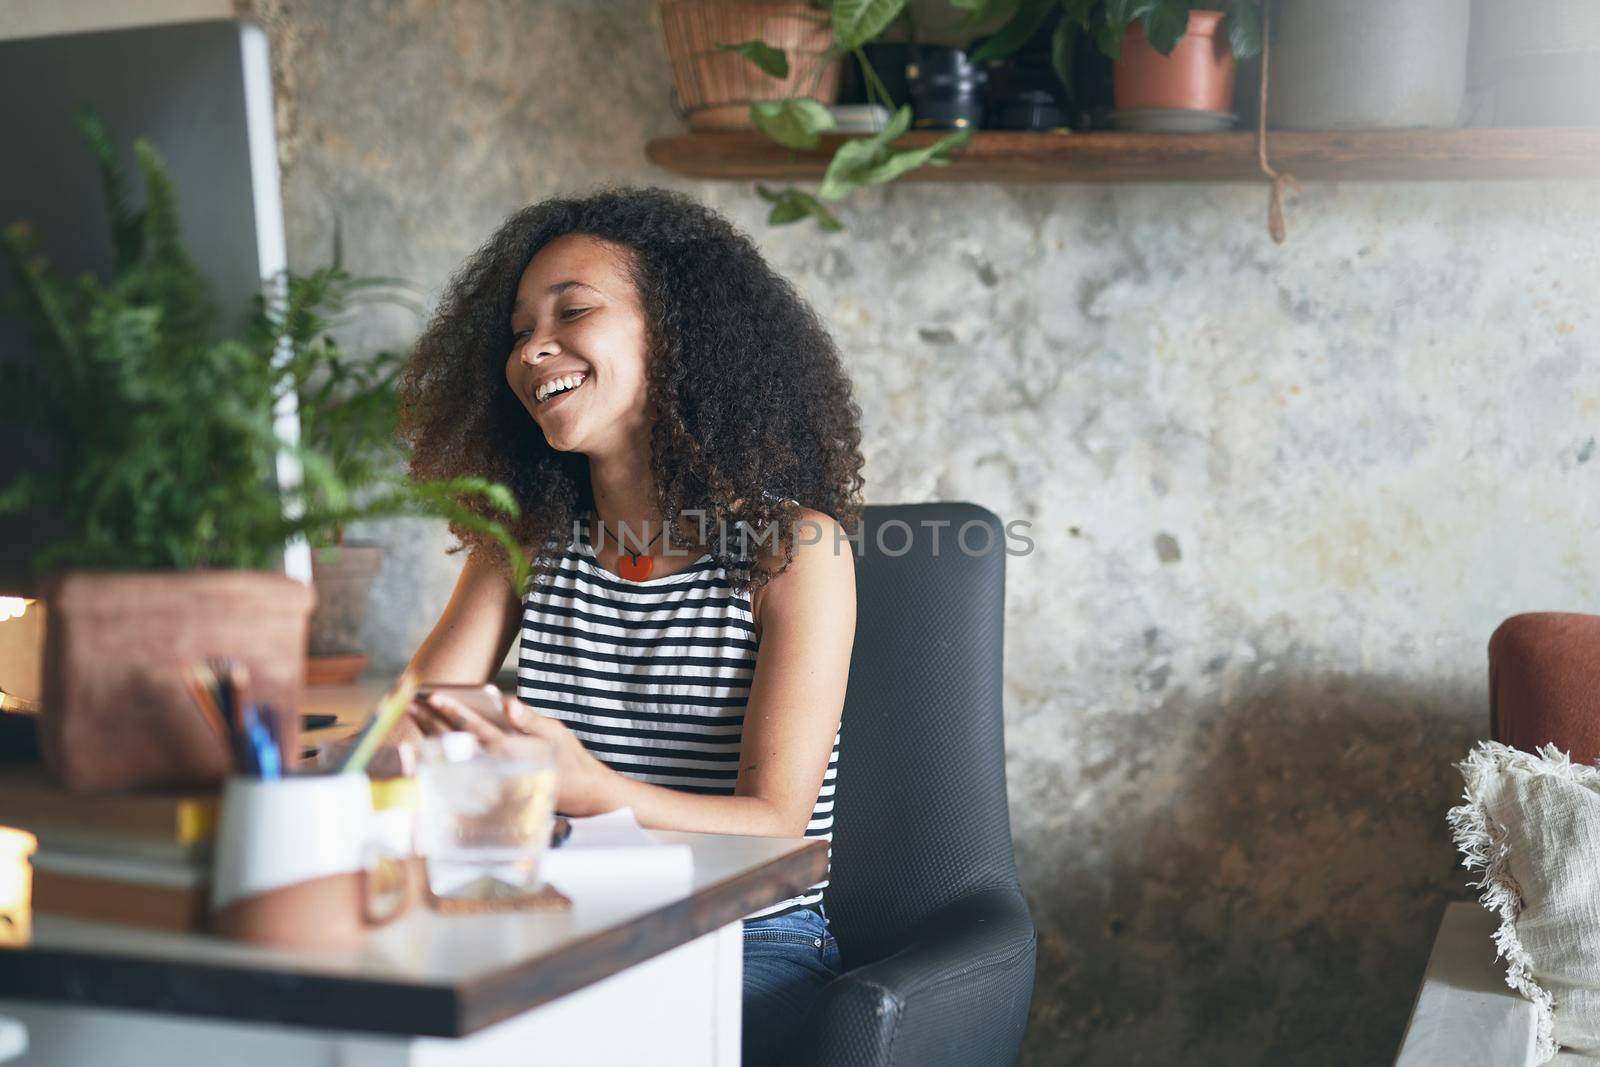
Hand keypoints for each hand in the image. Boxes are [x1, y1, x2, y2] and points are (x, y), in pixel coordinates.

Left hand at [412, 692, 620, 817]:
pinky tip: (428, 737)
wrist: (576, 791)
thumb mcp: (553, 731)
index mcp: (507, 750)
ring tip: (415, 714)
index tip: (431, 695)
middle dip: (430, 719)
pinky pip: (457, 766)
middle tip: (410, 700)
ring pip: (451, 754)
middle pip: (452, 740)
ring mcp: (486, 778)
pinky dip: (440, 751)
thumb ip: (527, 718)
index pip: (471, 726)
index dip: (450, 709)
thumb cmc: (565, 756)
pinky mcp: (486, 786)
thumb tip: (506, 703)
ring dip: (430, 734)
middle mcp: (492, 766)